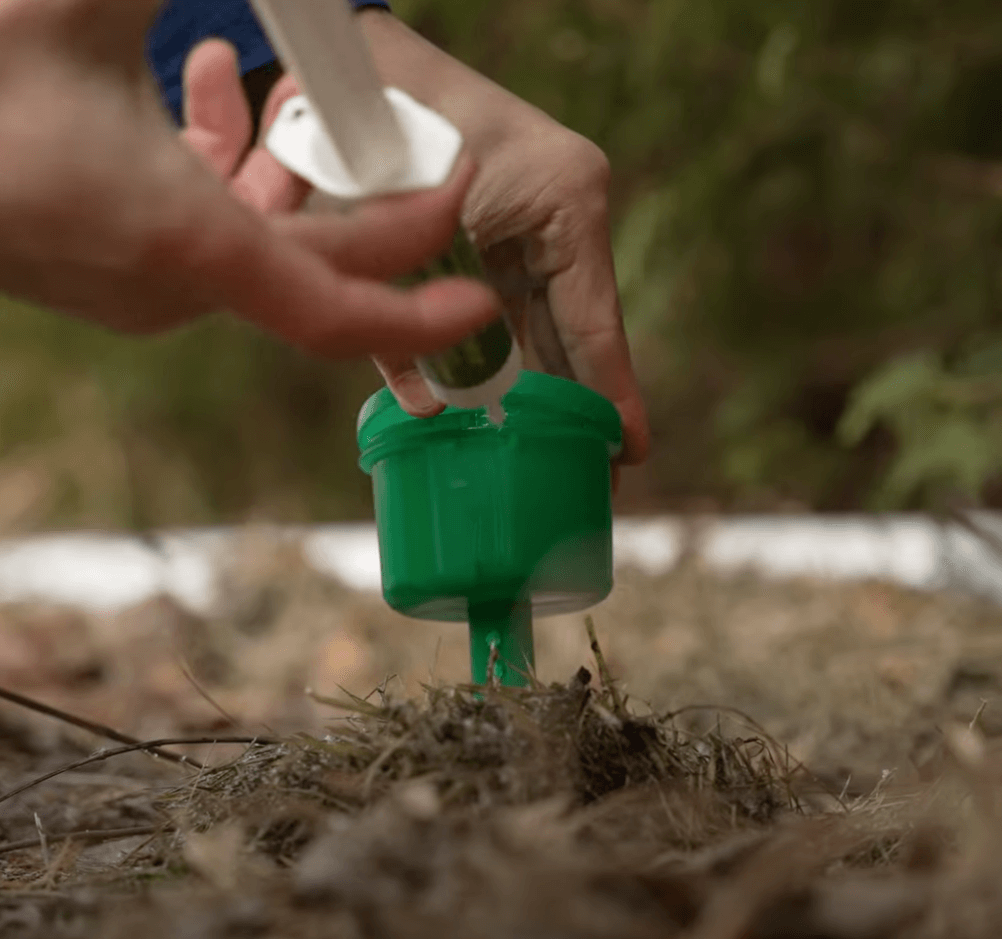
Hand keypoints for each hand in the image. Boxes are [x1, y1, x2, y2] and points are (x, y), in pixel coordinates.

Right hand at [0, 1, 497, 358]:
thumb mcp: (88, 6)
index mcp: (189, 244)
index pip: (338, 311)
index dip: (417, 312)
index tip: (478, 290)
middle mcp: (175, 287)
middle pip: (314, 264)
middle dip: (364, 203)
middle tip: (393, 136)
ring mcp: (143, 289)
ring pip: (256, 240)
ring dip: (278, 169)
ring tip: (236, 76)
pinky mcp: (115, 273)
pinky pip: (204, 234)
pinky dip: (224, 177)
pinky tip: (195, 95)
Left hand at [358, 11, 649, 464]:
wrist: (354, 70)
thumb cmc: (396, 112)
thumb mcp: (419, 218)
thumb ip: (422, 312)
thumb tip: (431, 406)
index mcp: (567, 203)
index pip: (595, 322)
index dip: (612, 392)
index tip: (632, 450)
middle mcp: (556, 225)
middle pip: (571, 338)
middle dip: (575, 409)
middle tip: (593, 478)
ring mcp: (522, 235)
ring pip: (529, 336)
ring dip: (527, 397)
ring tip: (545, 462)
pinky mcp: (482, 244)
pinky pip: (481, 317)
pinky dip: (467, 364)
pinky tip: (473, 413)